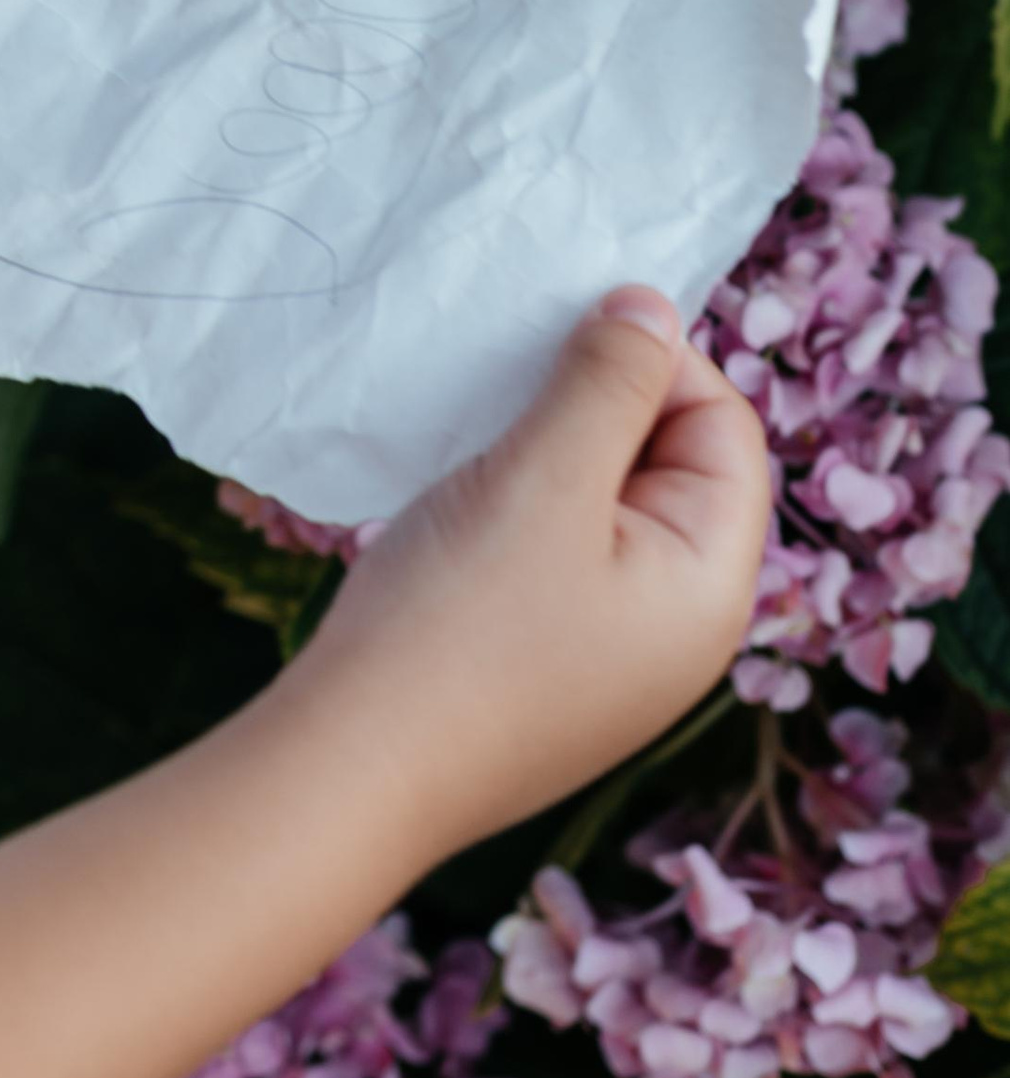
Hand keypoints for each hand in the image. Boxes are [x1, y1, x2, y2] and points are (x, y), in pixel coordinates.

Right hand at [294, 286, 769, 867]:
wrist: (351, 771)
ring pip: (602, 507)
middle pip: (670, 467)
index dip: (653, 361)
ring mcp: (611, 655)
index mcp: (711, 588)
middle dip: (595, 408)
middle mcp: (679, 629)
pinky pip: (556, 554)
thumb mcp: (541, 479)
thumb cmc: (457, 624)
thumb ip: (607, 383)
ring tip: (477, 448)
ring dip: (545, 454)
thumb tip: (653, 306)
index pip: (725, 428)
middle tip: (509, 389)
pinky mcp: (546, 667)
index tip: (559, 336)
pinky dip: (515, 508)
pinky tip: (456, 508)